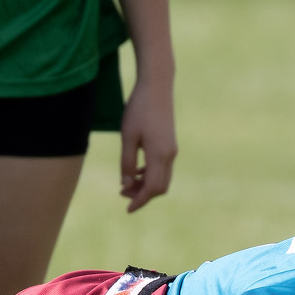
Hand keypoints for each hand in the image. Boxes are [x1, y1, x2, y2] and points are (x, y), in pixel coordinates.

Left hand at [118, 76, 175, 211]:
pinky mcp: (170, 144)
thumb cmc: (139, 109)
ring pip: (162, 179)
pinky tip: (136, 171)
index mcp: (159, 154)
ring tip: (126, 183)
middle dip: (142, 195)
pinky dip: (150, 175)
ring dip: (145, 186)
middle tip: (122, 192)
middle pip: (160, 187)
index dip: (140, 201)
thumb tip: (126, 184)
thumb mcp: (127, 137)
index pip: (152, 188)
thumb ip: (127, 162)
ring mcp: (172, 149)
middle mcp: (170, 155)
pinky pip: (162, 168)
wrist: (157, 86)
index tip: (127, 209)